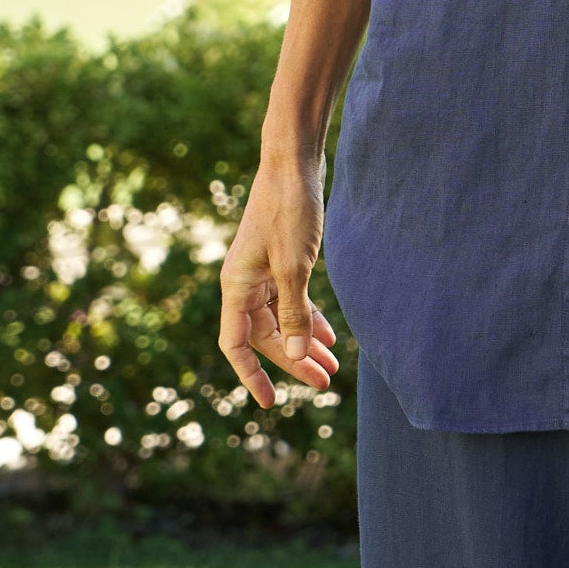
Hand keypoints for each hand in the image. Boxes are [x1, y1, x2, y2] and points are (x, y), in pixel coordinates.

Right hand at [218, 147, 341, 404]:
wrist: (294, 165)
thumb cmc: (289, 211)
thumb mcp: (295, 266)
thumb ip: (295, 312)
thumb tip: (297, 354)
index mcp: (236, 287)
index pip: (236, 344)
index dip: (251, 376)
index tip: (269, 402)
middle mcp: (244, 283)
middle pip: (266, 337)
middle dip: (294, 362)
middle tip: (325, 384)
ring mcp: (261, 273)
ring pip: (281, 321)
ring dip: (305, 343)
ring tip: (332, 368)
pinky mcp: (280, 262)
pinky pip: (291, 302)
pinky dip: (308, 319)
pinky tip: (329, 337)